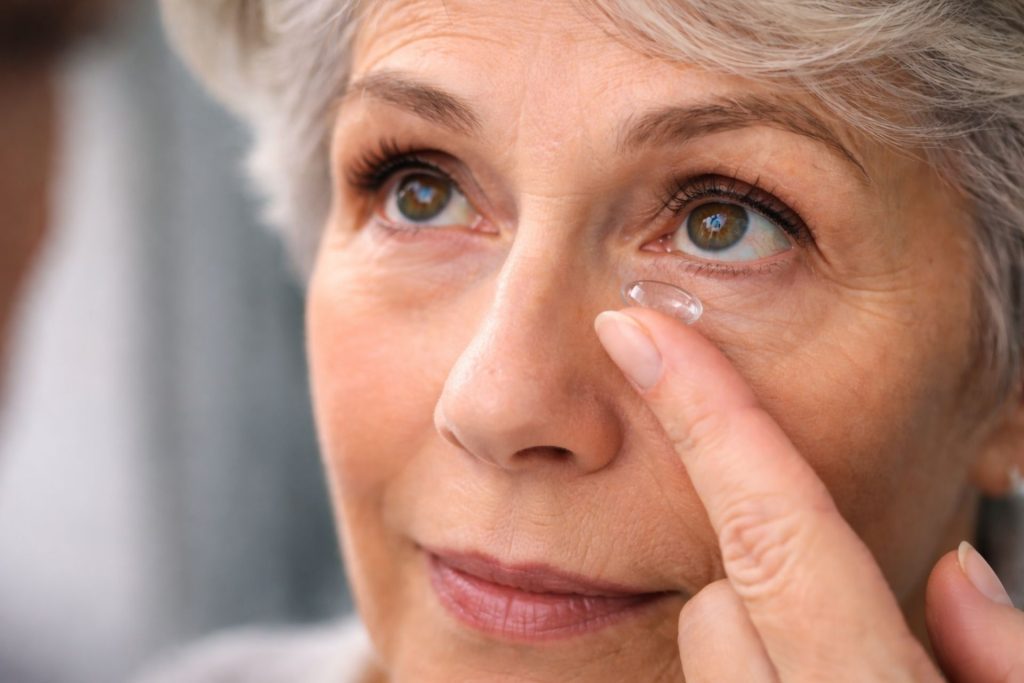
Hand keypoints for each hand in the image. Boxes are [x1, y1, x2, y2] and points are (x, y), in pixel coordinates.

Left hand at [594, 308, 1023, 681]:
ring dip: (762, 637)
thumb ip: (1007, 651)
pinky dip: (758, 677)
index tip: (639, 332)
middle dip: (769, 581)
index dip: (709, 419)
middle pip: (716, 600)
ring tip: (835, 671)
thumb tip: (955, 573)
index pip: (777, 537)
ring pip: (709, 647)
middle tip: (847, 619)